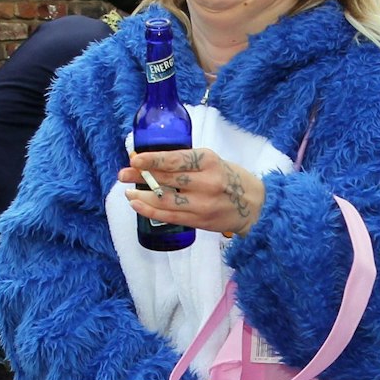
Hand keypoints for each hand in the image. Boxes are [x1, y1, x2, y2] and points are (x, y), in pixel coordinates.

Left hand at [122, 148, 267, 236]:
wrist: (256, 206)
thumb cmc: (232, 179)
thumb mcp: (214, 161)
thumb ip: (188, 162)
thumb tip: (153, 162)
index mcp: (208, 161)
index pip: (174, 159)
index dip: (151, 160)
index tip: (135, 159)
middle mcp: (205, 182)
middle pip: (166, 179)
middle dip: (141, 176)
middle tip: (123, 174)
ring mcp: (202, 204)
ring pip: (164, 200)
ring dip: (142, 196)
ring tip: (129, 192)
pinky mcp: (199, 220)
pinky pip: (170, 216)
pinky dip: (151, 211)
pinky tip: (138, 205)